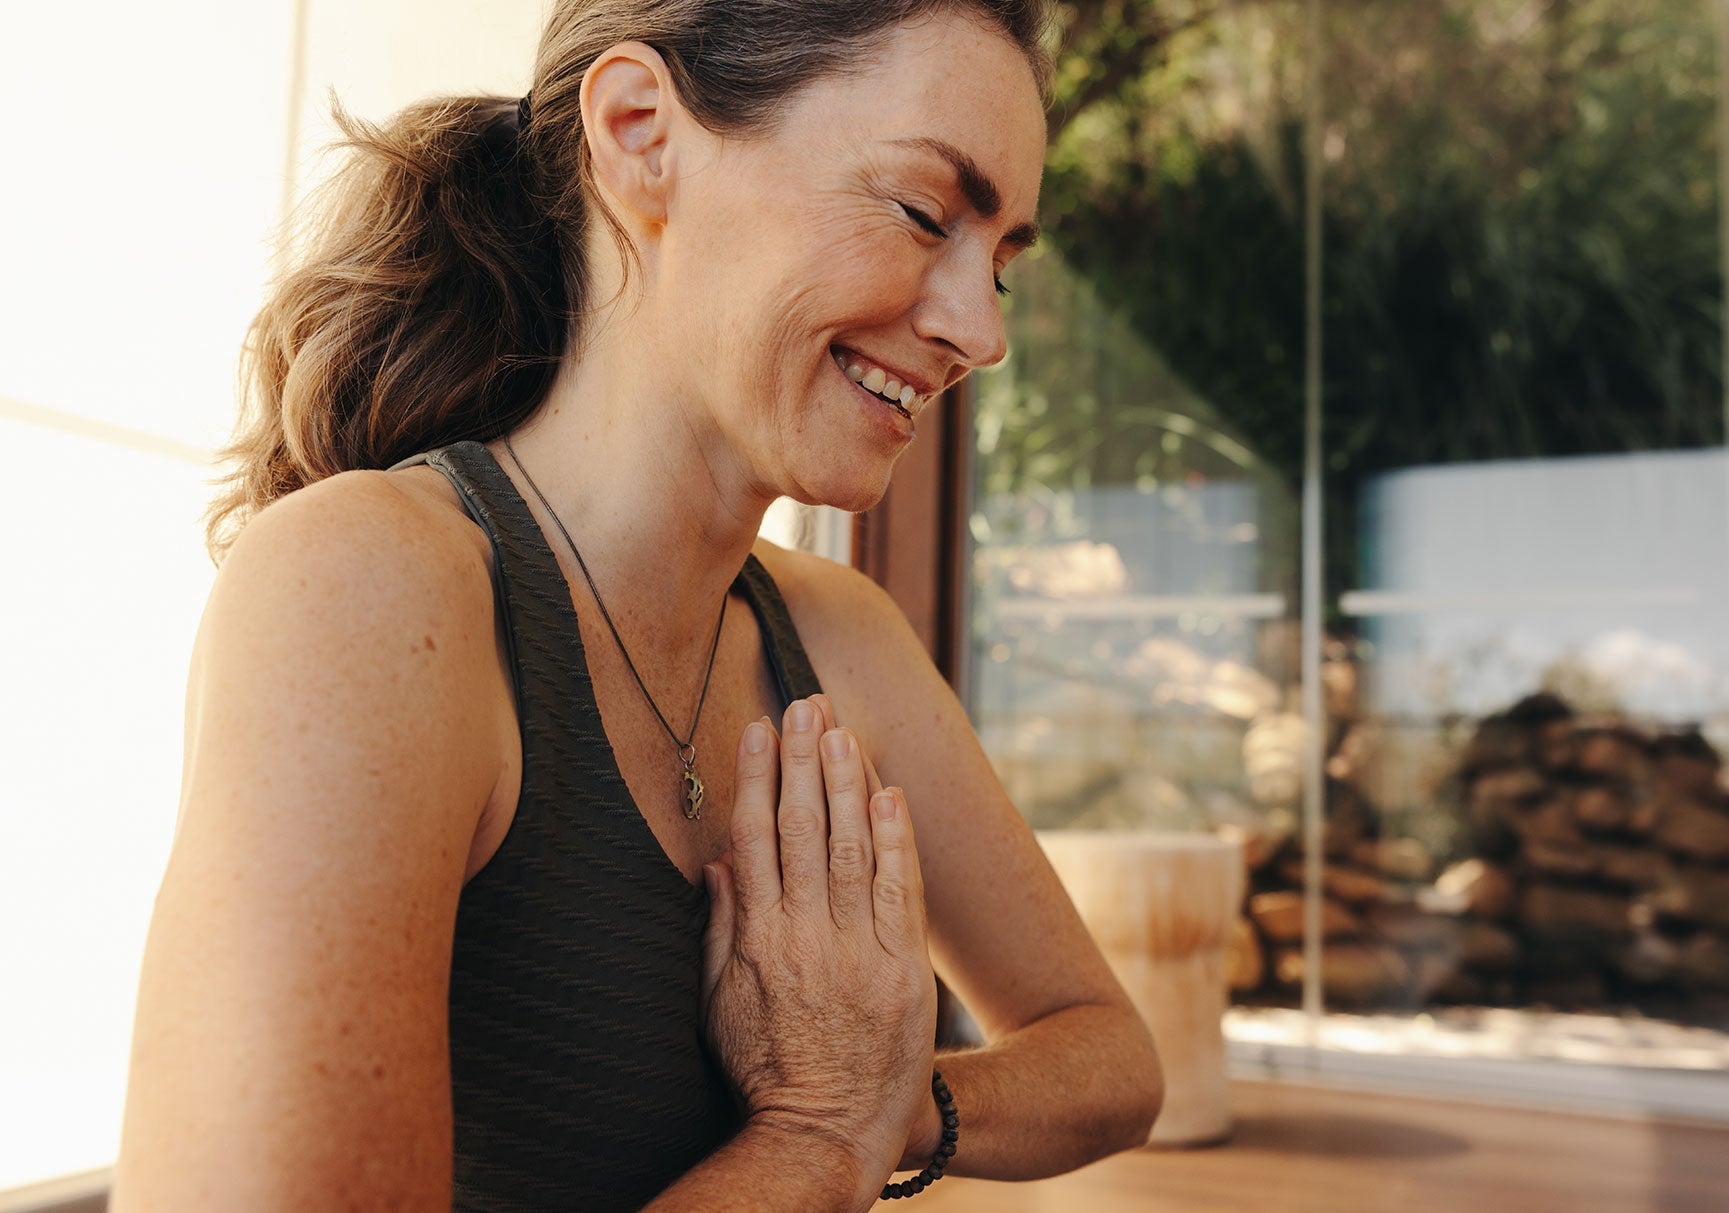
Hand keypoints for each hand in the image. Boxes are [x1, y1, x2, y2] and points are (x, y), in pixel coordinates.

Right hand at [699, 697, 936, 1187]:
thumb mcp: (718, 1004)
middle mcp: (805, 936)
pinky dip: (896, 838)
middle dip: (802, 760)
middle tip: (805, 704)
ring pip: (850, 847)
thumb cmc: (763, 1071)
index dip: (756, 776)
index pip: (754, 838)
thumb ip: (719, 930)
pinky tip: (889, 792)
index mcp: (756, 939)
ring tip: (842, 729)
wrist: (824, 1134)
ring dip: (846, 781)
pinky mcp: (903, 970)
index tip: (759, 729)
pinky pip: (899, 890)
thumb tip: (720, 864)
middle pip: (801, 828)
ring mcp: (858, 951)